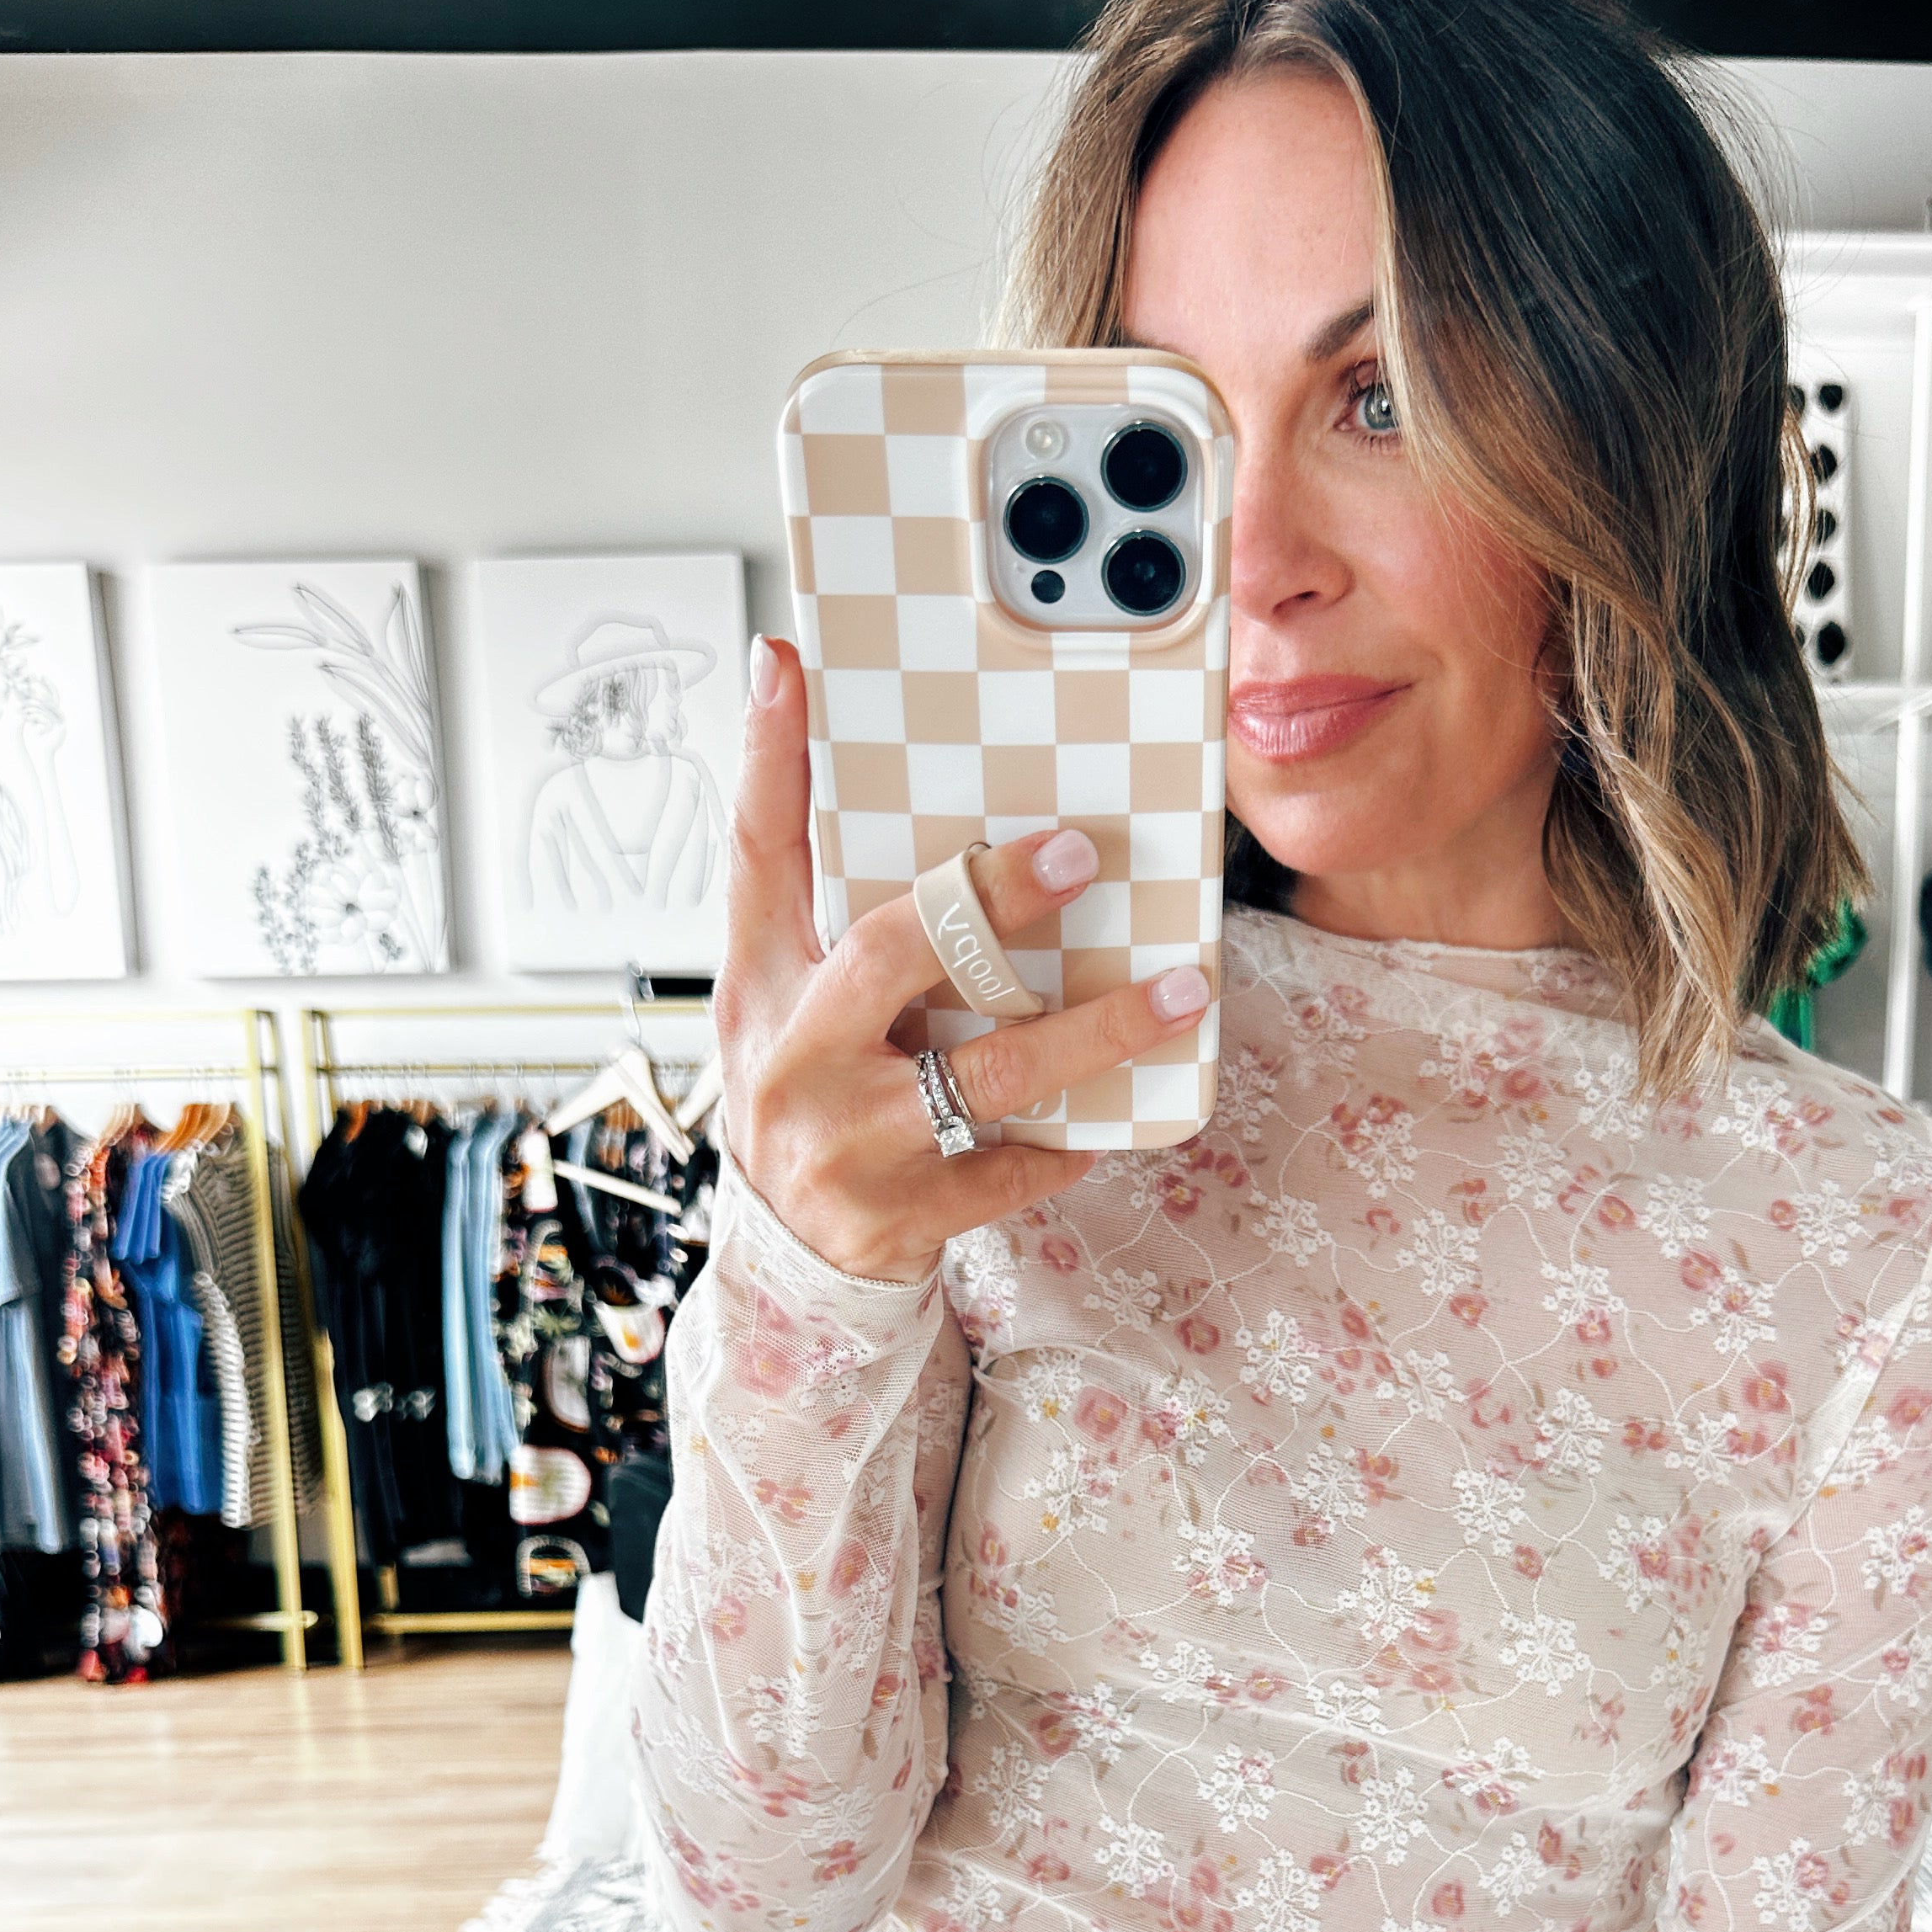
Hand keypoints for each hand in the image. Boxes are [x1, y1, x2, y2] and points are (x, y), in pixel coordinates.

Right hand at [715, 637, 1211, 1283]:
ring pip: (985, 1072)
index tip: (788, 668)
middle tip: (1075, 854)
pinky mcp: (895, 1215)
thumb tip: (888, 796)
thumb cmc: (815, 1099)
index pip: (755, 855)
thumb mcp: (794, 1006)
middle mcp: (789, 1056)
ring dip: (1093, 1032)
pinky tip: (1107, 1120)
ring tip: (1176, 994)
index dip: (767, 760)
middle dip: (989, 899)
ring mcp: (841, 1142)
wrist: (793, 1264)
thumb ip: (835, 915)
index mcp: (759, 984)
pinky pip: (1008, 1167)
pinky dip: (1065, 1142)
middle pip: (890, 951)